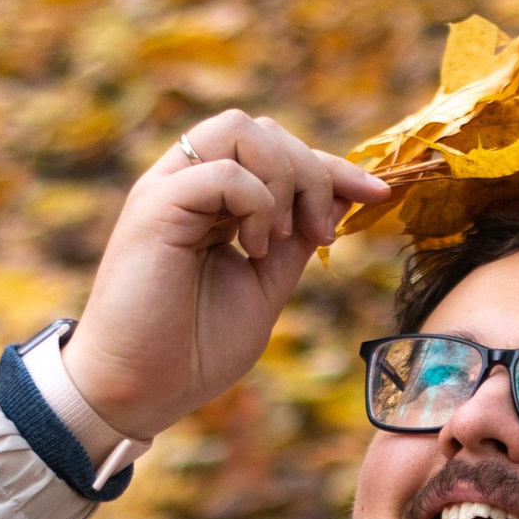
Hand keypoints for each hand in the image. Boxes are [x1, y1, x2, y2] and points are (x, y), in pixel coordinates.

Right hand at [64, 114, 391, 447]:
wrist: (141, 391)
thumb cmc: (193, 348)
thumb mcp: (263, 287)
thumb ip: (293, 243)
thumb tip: (334, 203)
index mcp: (211, 202)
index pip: (276, 153)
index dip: (331, 166)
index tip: (376, 194)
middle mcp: (186, 186)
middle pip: (260, 127)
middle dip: (310, 170)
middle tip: (320, 233)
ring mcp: (167, 192)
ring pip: (239, 128)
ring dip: (283, 177)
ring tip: (282, 236)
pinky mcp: (153, 209)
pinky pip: (221, 170)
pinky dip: (255, 201)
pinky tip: (254, 247)